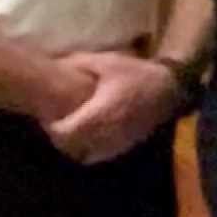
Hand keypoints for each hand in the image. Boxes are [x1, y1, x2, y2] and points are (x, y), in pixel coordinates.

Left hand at [42, 50, 181, 164]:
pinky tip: (88, 137)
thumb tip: (51, 67)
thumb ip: (77, 65)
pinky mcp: (126, 145)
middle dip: (60, 138)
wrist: (169, 88)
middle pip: (72, 147)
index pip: (66, 132)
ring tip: (69, 132)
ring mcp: (118, 142)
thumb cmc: (135, 73)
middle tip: (54, 124)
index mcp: (99, 112)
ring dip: (75, 146)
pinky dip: (90, 150)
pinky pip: (100, 155)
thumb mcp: (105, 62)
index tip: (48, 117)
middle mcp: (107, 132)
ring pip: (86, 155)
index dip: (53, 128)